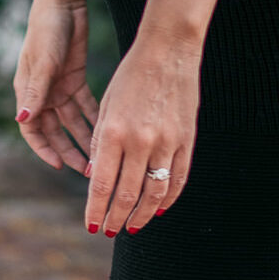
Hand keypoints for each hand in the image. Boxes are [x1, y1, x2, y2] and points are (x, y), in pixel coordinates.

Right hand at [13, 0, 98, 172]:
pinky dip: (93, 116)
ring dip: (83, 137)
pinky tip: (105, 129)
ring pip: (72, 121)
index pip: (31, 130)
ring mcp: (60, 86)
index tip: (58, 165)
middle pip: (55, 131)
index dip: (44, 149)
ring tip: (97, 157)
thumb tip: (22, 119)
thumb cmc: (46, 30)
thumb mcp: (43, 62)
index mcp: (27, 92)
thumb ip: (35, 91)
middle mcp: (43, 93)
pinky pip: (85, 104)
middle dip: (68, 150)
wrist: (63, 2)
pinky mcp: (75, 77)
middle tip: (85, 170)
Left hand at [84, 28, 199, 236]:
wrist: (168, 48)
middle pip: (127, 196)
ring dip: (142, 216)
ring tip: (133, 228)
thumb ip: (102, 144)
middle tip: (110, 230)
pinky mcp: (186, 139)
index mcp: (114, 131)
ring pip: (154, 194)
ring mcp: (167, 141)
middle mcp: (140, 140)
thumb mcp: (107, 106)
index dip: (96, 211)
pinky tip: (159, 209)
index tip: (92, 227)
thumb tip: (98, 181)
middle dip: (116, 219)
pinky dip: (168, 199)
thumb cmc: (131, 75)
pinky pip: (178, 178)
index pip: (102, 185)